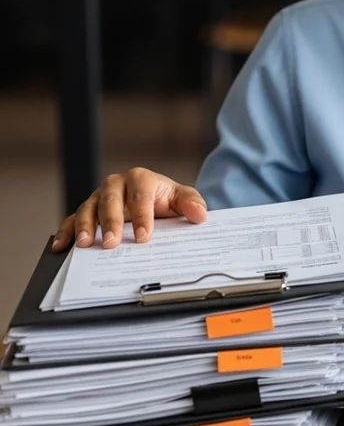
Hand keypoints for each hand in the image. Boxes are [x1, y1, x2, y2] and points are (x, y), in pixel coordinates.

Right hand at [52, 168, 208, 251]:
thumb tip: (200, 214)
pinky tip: (61, 246)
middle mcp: (116, 184)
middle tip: (112, 243)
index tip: (144, 237)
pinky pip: (73, 219)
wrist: (155, 200)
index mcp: (141, 179)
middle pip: (110, 201)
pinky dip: (66, 232)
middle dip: (110, 223)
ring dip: (85, 227)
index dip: (142, 217)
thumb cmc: (167, 200)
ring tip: (85, 244)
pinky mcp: (87, 210)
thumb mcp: (183, 199)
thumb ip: (192, 204)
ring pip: (88, 209)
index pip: (140, 197)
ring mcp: (98, 197)